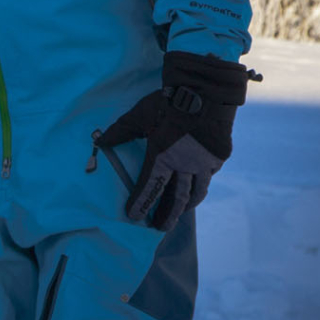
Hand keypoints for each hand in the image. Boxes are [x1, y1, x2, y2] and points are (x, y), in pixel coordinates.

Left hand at [98, 51, 251, 229]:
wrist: (208, 91)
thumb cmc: (169, 101)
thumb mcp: (139, 115)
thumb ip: (119, 131)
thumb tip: (100, 142)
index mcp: (162, 157)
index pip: (149, 187)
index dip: (141, 203)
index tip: (134, 216)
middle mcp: (185, 165)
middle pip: (176, 198)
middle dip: (167, 214)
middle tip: (160, 228)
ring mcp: (205, 162)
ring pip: (196, 191)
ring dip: (187, 205)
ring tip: (180, 213)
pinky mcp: (219, 157)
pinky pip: (208, 176)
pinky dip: (201, 184)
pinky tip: (198, 187)